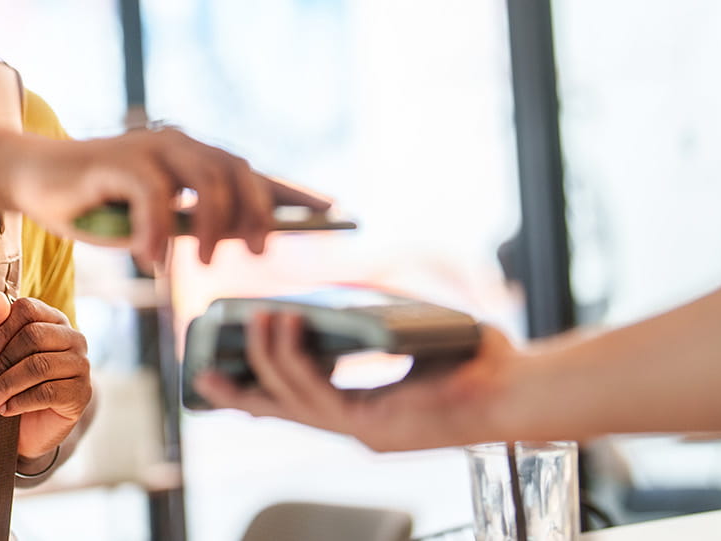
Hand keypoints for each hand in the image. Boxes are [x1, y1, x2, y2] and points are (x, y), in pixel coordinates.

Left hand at [0, 293, 92, 461]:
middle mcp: (73, 338)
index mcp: (53, 320)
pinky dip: (19, 402)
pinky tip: (6, 410)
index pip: (28, 308)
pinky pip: (47, 392)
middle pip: (34, 334)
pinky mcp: (82, 393)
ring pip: (40, 365)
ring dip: (7, 384)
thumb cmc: (7, 383)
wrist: (25, 429)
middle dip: (4, 361)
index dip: (1, 330)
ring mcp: (81, 365)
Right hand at [10, 127, 333, 269]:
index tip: (333, 211)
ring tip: (202, 264)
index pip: (254, 173)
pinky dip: (157, 233)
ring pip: (206, 182)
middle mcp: (179, 146)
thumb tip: (235, 241)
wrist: (36, 180)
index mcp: (193, 159)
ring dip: (212, 226)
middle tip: (255, 254)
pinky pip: (155, 198)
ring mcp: (151, 149)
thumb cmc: (97, 205)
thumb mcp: (154, 222)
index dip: (294, 192)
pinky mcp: (121, 160)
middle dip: (257, 214)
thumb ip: (190, 226)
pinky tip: (152, 262)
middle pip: (239, 173)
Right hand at [193, 311, 520, 451]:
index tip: (225, 376)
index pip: (298, 404)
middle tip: (204, 369)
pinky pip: (316, 393)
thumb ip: (372, 313)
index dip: (258, 391)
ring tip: (256, 320)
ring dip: (266, 358)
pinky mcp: (373, 426)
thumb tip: (336, 289)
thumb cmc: (477, 361)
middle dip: (238, 394)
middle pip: (281, 412)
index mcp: (366, 411)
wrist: (516, 388)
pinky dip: (294, 359)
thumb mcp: (410, 330)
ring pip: (291, 400)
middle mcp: (359, 426)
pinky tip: (286, 327)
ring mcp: (364, 430)